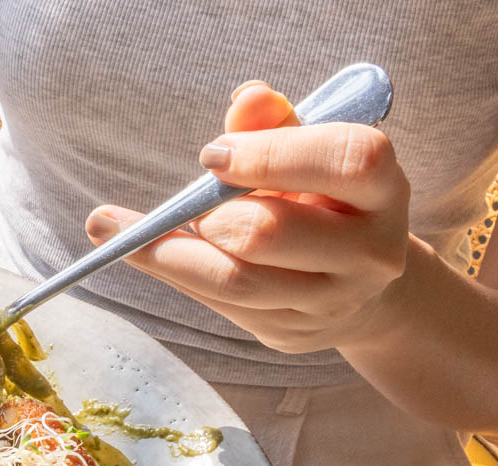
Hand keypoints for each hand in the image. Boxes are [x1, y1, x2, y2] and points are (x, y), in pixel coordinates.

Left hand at [85, 82, 411, 353]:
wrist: (357, 283)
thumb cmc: (325, 198)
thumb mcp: (312, 153)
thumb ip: (278, 125)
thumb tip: (247, 100)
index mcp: (383, 191)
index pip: (345, 161)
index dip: (270, 153)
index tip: (213, 154)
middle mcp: (370, 254)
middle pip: (269, 233)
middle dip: (210, 214)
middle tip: (189, 203)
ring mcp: (331, 303)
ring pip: (234, 282)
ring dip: (166, 252)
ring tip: (113, 228)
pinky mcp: (290, 333)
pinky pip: (218, 306)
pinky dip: (172, 273)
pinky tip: (137, 251)